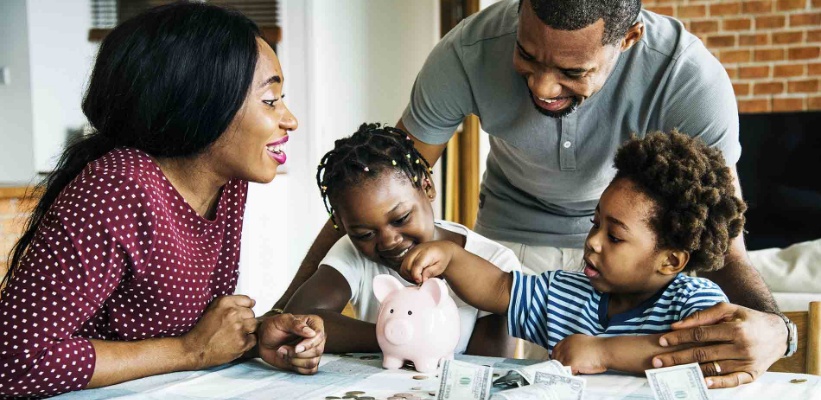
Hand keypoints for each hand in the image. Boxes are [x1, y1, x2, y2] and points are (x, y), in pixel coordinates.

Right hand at [181, 295, 257, 368]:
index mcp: (225, 302)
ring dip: (248, 330)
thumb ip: (231, 303)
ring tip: (235, 334)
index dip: (244, 309)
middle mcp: (233, 313)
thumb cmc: (203, 330)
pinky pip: (254, 339)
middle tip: (234, 327)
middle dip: (245, 320)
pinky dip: (247, 342)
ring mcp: (238, 328)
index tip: (238, 315)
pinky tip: (236, 342)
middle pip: (251, 314)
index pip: (247, 301)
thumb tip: (253, 302)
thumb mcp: (213, 309)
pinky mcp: (242, 342)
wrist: (195, 349)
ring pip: (254, 325)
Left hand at [258, 313, 325, 374]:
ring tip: (283, 352)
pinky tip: (287, 359)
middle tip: (282, 348)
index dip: (309, 344)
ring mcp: (313, 351)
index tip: (296, 348)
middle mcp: (317, 337)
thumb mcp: (281, 321)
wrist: (264, 340)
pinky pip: (310, 370)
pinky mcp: (308, 362)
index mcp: (314, 323)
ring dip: (295, 360)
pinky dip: (297, 367)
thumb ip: (296, 325)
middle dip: (297, 354)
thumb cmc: (273, 327)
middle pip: (318, 350)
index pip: (319, 335)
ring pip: (313, 362)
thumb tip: (312, 333)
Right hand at [400, 241, 456, 283]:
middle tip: (421, 280)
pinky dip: (406, 273)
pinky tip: (414, 275)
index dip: (416, 275)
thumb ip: (431, 272)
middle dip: (412, 277)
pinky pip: (403, 267)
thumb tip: (422, 279)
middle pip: (407, 267)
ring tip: (418, 278)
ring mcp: (411, 252)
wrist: (442, 248)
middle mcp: (416, 250)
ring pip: (403, 268)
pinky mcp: (408, 255)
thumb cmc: (442, 257)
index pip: (416, 265)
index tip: (420, 281)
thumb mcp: (440, 266)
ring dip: (408, 276)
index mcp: (426, 252)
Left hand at [552, 334, 607, 374]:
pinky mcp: (570, 362)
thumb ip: (574, 347)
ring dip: (566, 370)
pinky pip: (566, 371)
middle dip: (561, 364)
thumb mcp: (583, 342)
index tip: (561, 363)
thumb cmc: (599, 348)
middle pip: (556, 358)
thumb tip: (570, 355)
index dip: (558, 357)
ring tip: (575, 371)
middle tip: (568, 369)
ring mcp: (567, 354)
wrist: (606, 350)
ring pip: (560, 366)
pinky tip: (577, 373)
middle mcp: (565, 345)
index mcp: (568, 340)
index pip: (555, 350)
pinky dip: (570, 374)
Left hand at [652, 303, 786, 387]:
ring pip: (713, 368)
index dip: (679, 337)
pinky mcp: (752, 374)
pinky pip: (732, 381)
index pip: (700, 334)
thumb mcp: (728, 309)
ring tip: (670, 372)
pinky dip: (717, 383)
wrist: (778, 333)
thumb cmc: (747, 318)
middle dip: (677, 357)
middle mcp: (741, 347)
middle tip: (657, 361)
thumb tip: (676, 325)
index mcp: (735, 329)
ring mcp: (747, 362)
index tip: (662, 340)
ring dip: (690, 370)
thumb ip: (702, 316)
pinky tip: (701, 383)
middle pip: (702, 353)